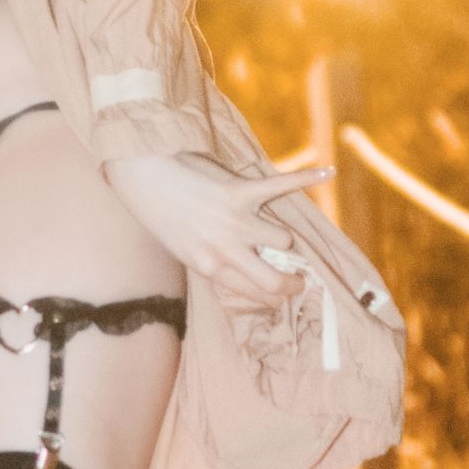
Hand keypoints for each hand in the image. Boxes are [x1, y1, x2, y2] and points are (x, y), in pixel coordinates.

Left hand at [105, 150, 335, 312]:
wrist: (141, 177)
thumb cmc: (162, 214)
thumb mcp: (183, 250)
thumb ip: (214, 261)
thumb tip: (243, 271)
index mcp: (210, 268)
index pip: (255, 293)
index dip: (274, 295)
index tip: (284, 292)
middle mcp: (225, 251)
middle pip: (275, 280)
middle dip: (293, 282)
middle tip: (300, 279)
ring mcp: (234, 222)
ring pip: (283, 240)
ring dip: (283, 235)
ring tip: (275, 229)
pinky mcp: (239, 191)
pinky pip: (281, 186)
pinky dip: (307, 177)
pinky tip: (327, 172)